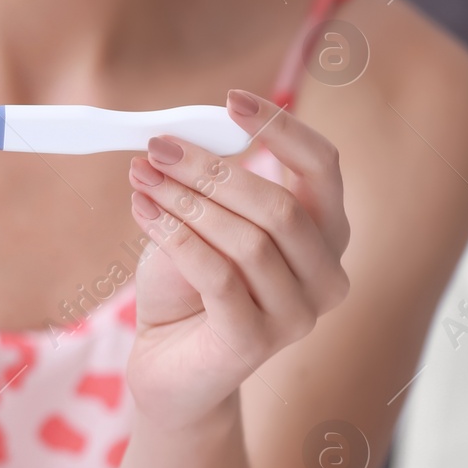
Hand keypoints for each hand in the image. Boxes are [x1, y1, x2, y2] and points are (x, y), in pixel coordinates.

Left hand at [124, 89, 350, 428]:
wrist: (168, 367)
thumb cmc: (188, 287)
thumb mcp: (200, 222)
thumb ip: (209, 184)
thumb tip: (182, 134)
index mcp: (326, 236)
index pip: (324, 168)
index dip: (281, 128)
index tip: (231, 100)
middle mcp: (326, 276)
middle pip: (279, 205)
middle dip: (212, 169)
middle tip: (158, 148)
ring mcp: (297, 316)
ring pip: (247, 240)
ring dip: (186, 201)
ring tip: (141, 177)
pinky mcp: (255, 343)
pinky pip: (216, 276)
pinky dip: (176, 237)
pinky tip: (143, 213)